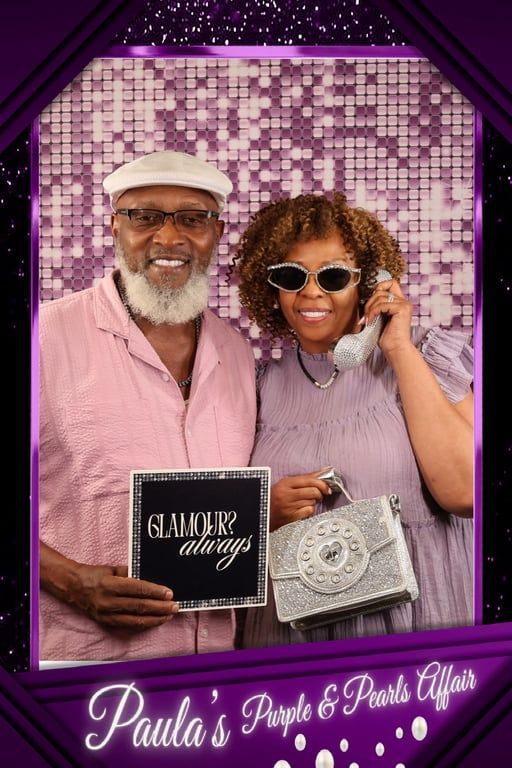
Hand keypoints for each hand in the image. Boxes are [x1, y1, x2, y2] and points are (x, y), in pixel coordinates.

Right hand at [40, 543, 178, 630]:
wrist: (73, 587)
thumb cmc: (95, 574)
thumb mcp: (112, 569)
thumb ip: (131, 573)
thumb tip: (150, 579)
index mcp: (110, 585)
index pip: (137, 589)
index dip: (154, 592)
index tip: (169, 593)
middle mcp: (108, 602)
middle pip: (139, 606)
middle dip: (159, 607)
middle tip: (175, 607)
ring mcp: (106, 615)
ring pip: (135, 620)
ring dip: (154, 619)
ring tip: (168, 616)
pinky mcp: (105, 623)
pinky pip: (127, 626)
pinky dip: (143, 625)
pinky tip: (154, 622)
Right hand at [270, 470, 331, 530]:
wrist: (264, 513)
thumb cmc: (276, 497)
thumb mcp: (286, 484)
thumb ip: (305, 478)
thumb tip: (324, 471)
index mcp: (285, 483)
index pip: (309, 480)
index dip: (322, 483)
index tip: (326, 486)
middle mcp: (286, 494)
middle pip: (313, 491)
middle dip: (319, 493)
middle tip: (318, 494)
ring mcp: (289, 507)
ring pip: (312, 502)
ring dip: (313, 502)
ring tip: (307, 501)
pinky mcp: (291, 517)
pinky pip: (309, 511)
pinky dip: (310, 510)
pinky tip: (304, 509)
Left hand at [363, 278, 413, 360]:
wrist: (395, 348)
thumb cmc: (387, 338)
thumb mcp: (381, 318)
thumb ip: (378, 306)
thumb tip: (367, 298)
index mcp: (400, 302)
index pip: (391, 283)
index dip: (379, 287)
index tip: (371, 301)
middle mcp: (404, 301)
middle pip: (382, 289)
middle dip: (370, 300)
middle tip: (366, 314)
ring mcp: (404, 305)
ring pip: (380, 297)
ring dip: (370, 308)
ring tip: (368, 319)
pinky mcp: (401, 309)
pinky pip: (382, 305)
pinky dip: (373, 312)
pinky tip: (371, 321)